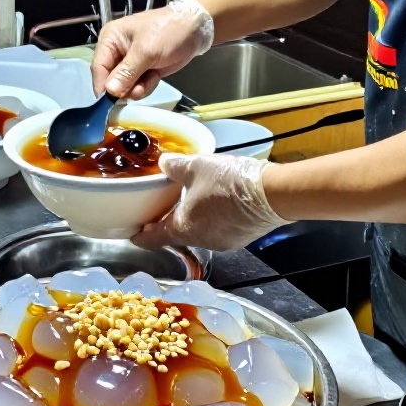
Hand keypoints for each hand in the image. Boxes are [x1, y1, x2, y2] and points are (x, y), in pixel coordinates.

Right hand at [91, 0, 214, 98]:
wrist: (195, 29)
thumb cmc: (168, 31)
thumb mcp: (146, 51)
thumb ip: (126, 72)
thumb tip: (109, 91)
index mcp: (111, 39)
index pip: (98, 67)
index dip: (102, 86)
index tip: (108, 103)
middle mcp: (116, 52)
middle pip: (110, 80)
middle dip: (124, 87)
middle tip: (138, 87)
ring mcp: (130, 63)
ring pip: (124, 87)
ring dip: (137, 88)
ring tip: (150, 77)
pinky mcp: (142, 71)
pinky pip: (137, 87)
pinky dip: (146, 86)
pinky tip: (155, 77)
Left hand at [134, 154, 286, 250]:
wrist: (272, 194)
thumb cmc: (230, 183)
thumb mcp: (195, 167)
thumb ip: (174, 167)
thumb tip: (164, 163)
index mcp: (182, 229)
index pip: (152, 240)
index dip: (140, 236)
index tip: (133, 233)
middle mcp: (200, 241)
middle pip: (176, 234)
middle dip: (169, 221)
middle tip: (163, 206)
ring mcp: (222, 242)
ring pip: (199, 231)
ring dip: (194, 218)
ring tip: (194, 197)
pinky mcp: (239, 238)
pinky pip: (219, 230)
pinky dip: (214, 218)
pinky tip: (219, 201)